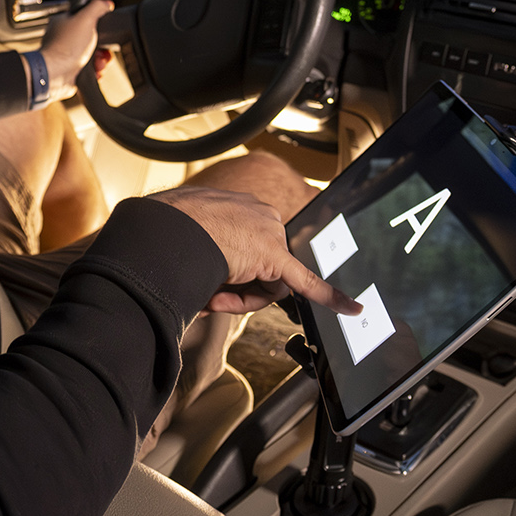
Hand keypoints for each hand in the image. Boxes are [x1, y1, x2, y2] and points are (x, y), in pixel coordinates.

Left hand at [41, 0, 111, 92]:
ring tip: (100, 63)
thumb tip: (106, 3)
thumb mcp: (85, 19)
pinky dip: (95, 71)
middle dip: (102, 47)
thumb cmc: (66, 48)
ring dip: (101, 60)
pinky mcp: (70, 70)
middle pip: (91, 39)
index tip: (104, 31)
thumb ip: (97, 7)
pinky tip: (96, 71)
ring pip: (92, 55)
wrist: (56, 74)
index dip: (98, 26)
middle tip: (103, 51)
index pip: (85, 19)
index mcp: (63, 23)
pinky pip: (88, 69)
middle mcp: (63, 39)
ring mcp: (66, 55)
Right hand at [150, 186, 360, 317]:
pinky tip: (350, 308)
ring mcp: (268, 234)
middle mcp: (259, 215)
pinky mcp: (275, 257)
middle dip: (236, 289)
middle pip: (260, 268)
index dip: (229, 274)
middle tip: (209, 296)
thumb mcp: (187, 237)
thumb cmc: (167, 233)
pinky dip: (329, 297)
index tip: (215, 281)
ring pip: (268, 283)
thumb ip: (201, 249)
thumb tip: (203, 280)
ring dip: (241, 299)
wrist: (165, 231)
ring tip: (212, 295)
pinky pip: (306, 282)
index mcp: (239, 206)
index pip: (248, 250)